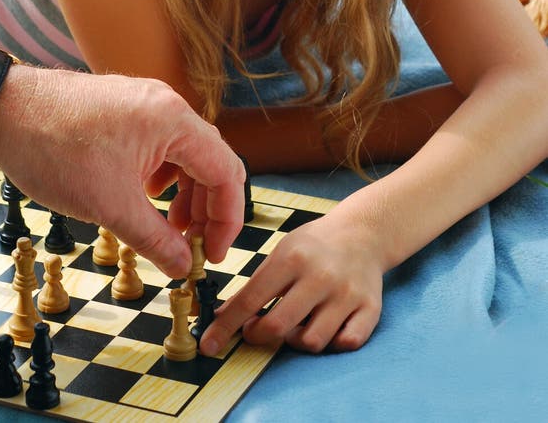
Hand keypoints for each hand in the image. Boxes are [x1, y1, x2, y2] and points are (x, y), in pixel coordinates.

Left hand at [0, 64, 244, 278]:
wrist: (5, 109)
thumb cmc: (54, 148)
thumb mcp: (110, 205)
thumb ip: (155, 239)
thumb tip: (182, 266)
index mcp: (174, 121)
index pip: (226, 172)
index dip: (227, 219)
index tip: (213, 254)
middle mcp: (167, 104)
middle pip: (210, 161)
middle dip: (207, 209)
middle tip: (194, 248)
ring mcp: (146, 102)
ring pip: (185, 153)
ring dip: (185, 193)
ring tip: (170, 228)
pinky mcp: (126, 106)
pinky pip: (161, 143)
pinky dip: (163, 175)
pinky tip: (144, 196)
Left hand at [199, 207, 383, 354]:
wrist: (363, 233)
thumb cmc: (314, 245)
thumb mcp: (281, 252)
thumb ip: (254, 285)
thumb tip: (221, 316)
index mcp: (293, 258)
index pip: (251, 298)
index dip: (226, 326)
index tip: (209, 345)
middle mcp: (321, 276)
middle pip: (279, 326)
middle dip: (258, 336)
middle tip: (256, 329)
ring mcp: (347, 294)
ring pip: (312, 342)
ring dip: (295, 341)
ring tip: (294, 324)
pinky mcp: (369, 309)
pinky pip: (346, 344)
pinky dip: (332, 343)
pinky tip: (324, 327)